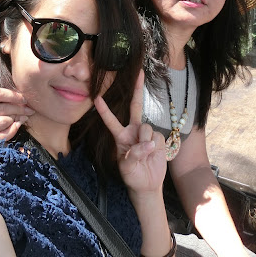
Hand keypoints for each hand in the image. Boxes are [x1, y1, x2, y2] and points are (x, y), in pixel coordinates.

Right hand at [0, 84, 34, 143]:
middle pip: (1, 108)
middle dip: (19, 107)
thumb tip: (4, 87)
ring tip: (23, 116)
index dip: (13, 95)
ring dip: (16, 119)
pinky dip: (8, 131)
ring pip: (0, 122)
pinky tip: (14, 126)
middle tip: (29, 107)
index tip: (23, 97)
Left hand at [94, 70, 166, 195]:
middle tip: (139, 72)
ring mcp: (146, 133)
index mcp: (120, 136)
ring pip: (145, 128)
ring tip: (144, 154)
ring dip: (144, 141)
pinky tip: (153, 154)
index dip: (104, 110)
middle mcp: (133, 131)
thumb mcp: (126, 168)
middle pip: (135, 106)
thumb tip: (147, 143)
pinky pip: (156, 137)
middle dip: (137, 89)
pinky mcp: (158, 139)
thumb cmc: (132, 175)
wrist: (147, 184)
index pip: (111, 121)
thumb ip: (134, 154)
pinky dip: (153, 146)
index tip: (97, 98)